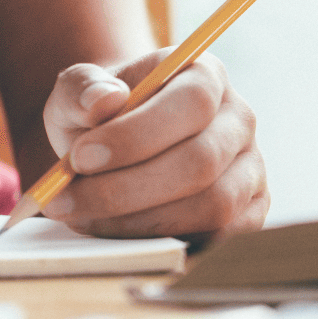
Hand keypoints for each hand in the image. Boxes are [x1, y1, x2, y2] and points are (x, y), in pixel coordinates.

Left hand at [40, 51, 268, 240]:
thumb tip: (103, 100)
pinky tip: (115, 233)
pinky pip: (216, 238)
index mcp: (206, 75)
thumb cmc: (101, 116)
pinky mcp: (248, 213)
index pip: (192, 101)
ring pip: (212, 206)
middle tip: (66, 200)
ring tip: (83, 219)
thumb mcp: (78, 91)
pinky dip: (162, 242)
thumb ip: (82, 88)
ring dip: (139, 222)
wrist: (118, 147)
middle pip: (202, 161)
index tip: (80, 157)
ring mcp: (251, 169)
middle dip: (126, 189)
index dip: (137, 134)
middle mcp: (239, 121)